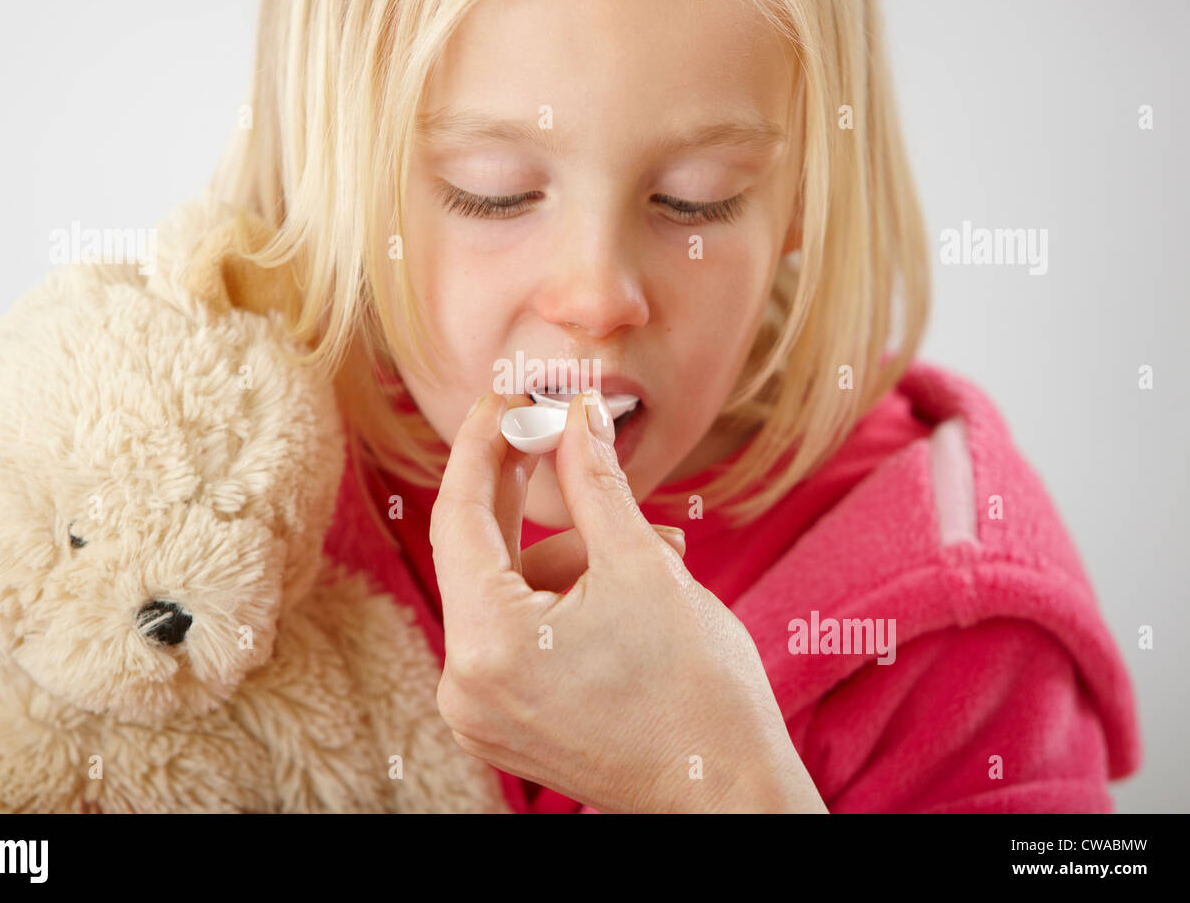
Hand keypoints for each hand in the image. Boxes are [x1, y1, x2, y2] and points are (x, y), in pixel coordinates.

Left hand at [429, 389, 827, 812]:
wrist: (730, 792)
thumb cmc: (697, 690)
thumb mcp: (643, 564)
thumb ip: (593, 479)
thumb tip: (575, 411)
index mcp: (487, 645)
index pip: (459, 515)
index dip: (481, 443)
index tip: (502, 396)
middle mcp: (465, 685)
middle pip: (479, 552)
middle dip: (527, 491)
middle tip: (559, 431)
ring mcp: (481, 710)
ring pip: (509, 589)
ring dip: (574, 554)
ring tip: (657, 552)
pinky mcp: (504, 720)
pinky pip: (517, 628)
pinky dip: (565, 597)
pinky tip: (631, 589)